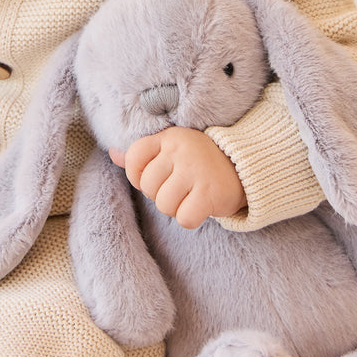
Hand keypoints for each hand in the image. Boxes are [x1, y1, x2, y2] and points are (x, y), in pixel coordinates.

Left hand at [110, 127, 245, 229]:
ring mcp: (196, 170)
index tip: (155, 178)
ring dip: (176, 208)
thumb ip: (142, 155)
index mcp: (168, 138)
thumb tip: (113, 154)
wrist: (244, 167)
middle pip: (147, 187)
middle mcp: (180, 150)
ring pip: (164, 205)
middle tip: (180, 188)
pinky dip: (190, 218)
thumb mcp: (171, 150)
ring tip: (190, 196)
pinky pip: (183, 218)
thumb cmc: (199, 162)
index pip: (134, 157)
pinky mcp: (210, 192)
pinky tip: (201, 207)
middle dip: (160, 195)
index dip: (137, 176)